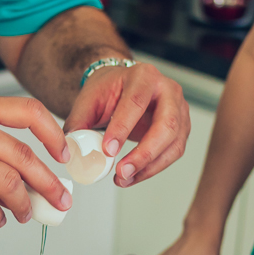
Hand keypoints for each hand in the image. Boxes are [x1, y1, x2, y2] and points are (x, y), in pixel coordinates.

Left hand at [63, 62, 188, 187]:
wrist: (122, 87)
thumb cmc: (108, 90)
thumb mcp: (89, 100)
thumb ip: (79, 123)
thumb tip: (71, 151)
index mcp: (144, 76)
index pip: (136, 102)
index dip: (122, 128)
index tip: (108, 150)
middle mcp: (168, 90)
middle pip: (165, 125)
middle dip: (144, 154)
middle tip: (121, 172)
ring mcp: (179, 109)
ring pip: (173, 143)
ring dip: (149, 167)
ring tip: (123, 179)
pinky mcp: (181, 128)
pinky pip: (173, 153)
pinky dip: (153, 169)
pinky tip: (133, 176)